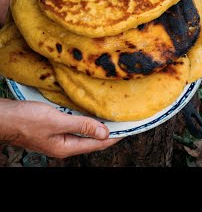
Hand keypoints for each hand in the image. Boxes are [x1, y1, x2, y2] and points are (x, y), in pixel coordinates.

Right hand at [0, 99, 120, 158]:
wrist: (3, 118)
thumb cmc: (25, 120)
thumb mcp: (57, 121)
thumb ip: (82, 125)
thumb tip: (105, 133)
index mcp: (67, 147)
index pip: (98, 144)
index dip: (115, 136)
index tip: (130, 128)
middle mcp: (64, 146)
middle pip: (93, 140)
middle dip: (109, 131)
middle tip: (124, 120)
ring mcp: (58, 139)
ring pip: (84, 133)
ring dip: (97, 125)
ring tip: (112, 116)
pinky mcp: (53, 130)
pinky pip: (75, 127)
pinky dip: (85, 121)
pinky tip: (90, 113)